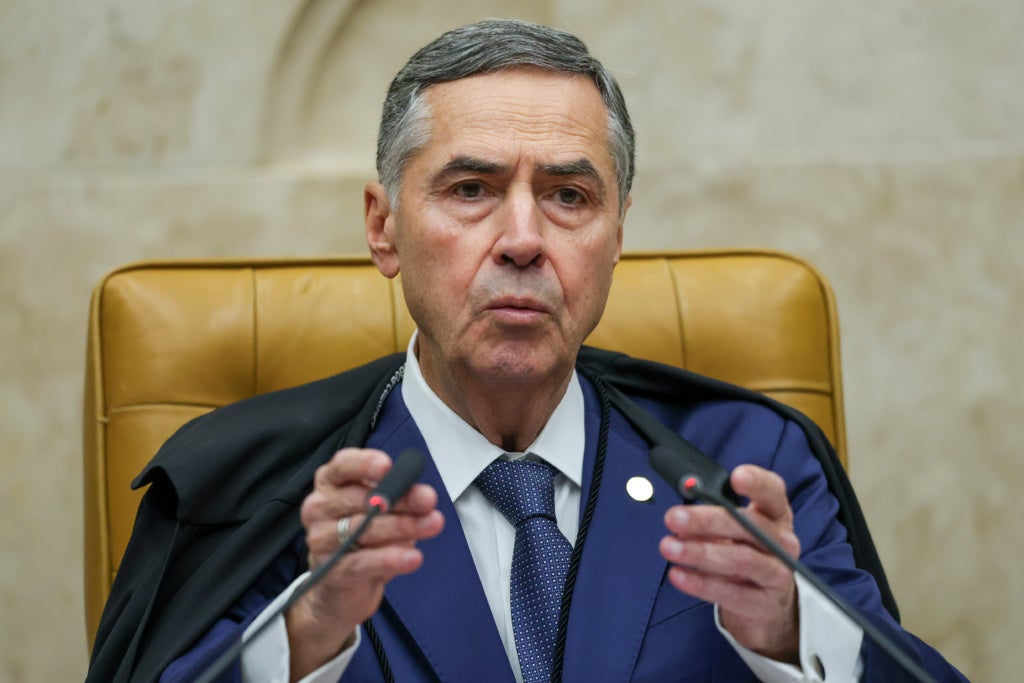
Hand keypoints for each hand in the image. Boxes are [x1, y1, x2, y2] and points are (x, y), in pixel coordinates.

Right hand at [286, 448, 443, 678]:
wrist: (343, 586)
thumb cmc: (365, 536)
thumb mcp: (384, 511)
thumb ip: (399, 498)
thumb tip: (423, 496)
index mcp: (331, 483)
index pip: (343, 466)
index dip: (364, 464)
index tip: (388, 466)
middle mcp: (320, 507)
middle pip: (360, 498)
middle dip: (400, 498)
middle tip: (428, 500)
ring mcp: (321, 539)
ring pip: (363, 529)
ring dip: (402, 526)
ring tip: (432, 524)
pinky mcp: (330, 570)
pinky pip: (362, 562)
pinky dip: (390, 558)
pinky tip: (412, 557)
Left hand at [659, 465, 800, 662]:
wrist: (764, 602)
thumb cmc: (744, 552)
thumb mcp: (735, 530)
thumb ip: (712, 514)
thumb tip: (679, 513)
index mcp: (775, 515)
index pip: (773, 492)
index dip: (757, 483)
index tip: (735, 477)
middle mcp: (782, 543)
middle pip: (750, 526)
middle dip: (708, 520)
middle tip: (673, 517)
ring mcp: (777, 574)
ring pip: (741, 560)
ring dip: (700, 552)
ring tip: (668, 547)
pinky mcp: (763, 604)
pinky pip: (731, 593)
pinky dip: (701, 584)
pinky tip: (678, 575)